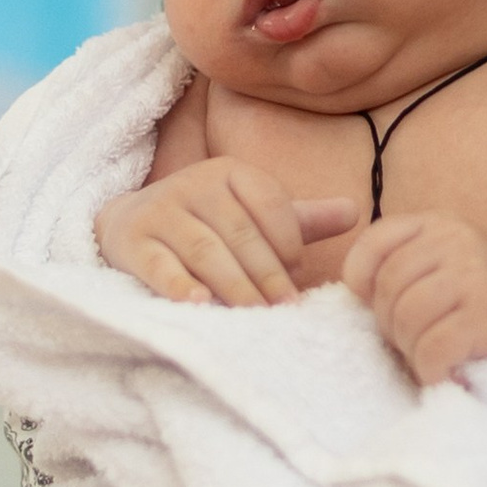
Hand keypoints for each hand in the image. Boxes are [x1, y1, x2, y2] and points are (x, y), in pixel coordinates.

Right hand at [95, 159, 356, 308]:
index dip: (288, 244)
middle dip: (266, 273)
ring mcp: (161, 209)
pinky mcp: (132, 239)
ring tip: (253, 314)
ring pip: (205, 249)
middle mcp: (195, 183)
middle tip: (283, 309)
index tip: (296, 280)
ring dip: (233, 284)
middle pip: (240, 232)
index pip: (270, 204)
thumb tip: (355, 213)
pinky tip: (199, 304)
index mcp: (231, 171)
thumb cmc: (207, 223)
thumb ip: (299, 219)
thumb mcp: (251, 214)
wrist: (132, 223)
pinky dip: (179, 284)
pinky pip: (158, 263)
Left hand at [340, 213, 486, 384]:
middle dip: (392, 325)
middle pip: (389, 289)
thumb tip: (354, 295)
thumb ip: (396, 266)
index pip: (375, 244)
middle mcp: (459, 241)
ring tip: (436, 353)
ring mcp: (477, 277)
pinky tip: (448, 370)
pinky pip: (433, 349)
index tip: (380, 305)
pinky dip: (432, 369)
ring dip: (413, 349)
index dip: (363, 281)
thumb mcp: (439, 264)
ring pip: (407, 319)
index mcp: (438, 225)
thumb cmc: (477, 299)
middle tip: (419, 339)